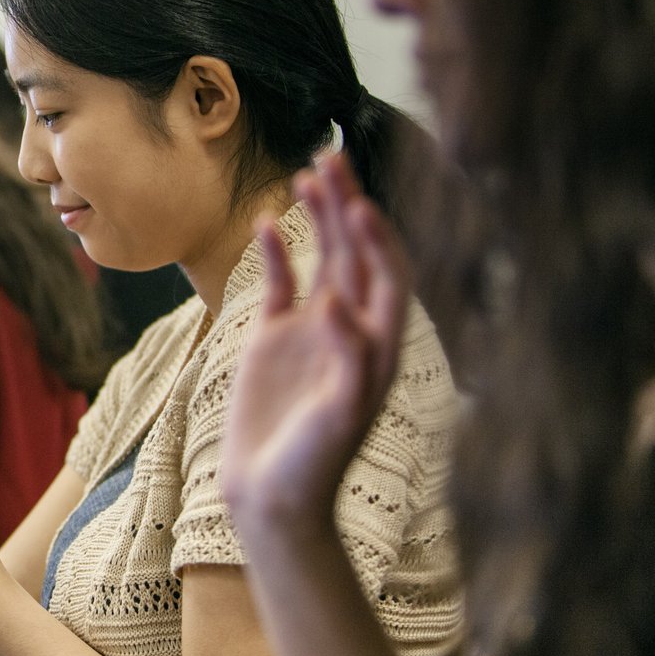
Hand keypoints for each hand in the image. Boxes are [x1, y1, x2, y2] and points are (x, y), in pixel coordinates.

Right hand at [222, 155, 412, 532]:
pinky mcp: (273, 338)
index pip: (388, 275)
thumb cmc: (316, 464)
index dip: (378, 239)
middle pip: (358, 253)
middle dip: (349, 206)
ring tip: (308, 173)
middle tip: (333, 159)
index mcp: (379, 344)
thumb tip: (335, 299)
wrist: (273, 496)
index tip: (359, 206)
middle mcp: (351, 328)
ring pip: (322, 258)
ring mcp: (312, 329)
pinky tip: (267, 221)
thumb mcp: (340, 414)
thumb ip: (345, 356)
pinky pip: (279, 282)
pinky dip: (276, 251)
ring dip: (319, 216)